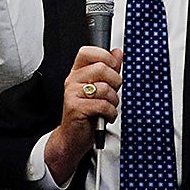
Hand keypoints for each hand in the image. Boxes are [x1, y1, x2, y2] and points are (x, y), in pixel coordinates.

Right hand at [45, 46, 122, 183]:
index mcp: (77, 73)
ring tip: (109, 107)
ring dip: (114, 101)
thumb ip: (109, 70)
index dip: (104, 56)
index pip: (87, 52)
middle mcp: (72, 81)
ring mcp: (72, 94)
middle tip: (113, 93)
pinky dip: (110, 113)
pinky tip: (106, 116)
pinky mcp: (75, 108)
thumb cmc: (87, 114)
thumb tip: (117, 52)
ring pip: (104, 88)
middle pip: (101, 68)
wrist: (73, 138)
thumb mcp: (99, 89)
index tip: (113, 67)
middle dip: (115, 81)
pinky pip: (102, 105)